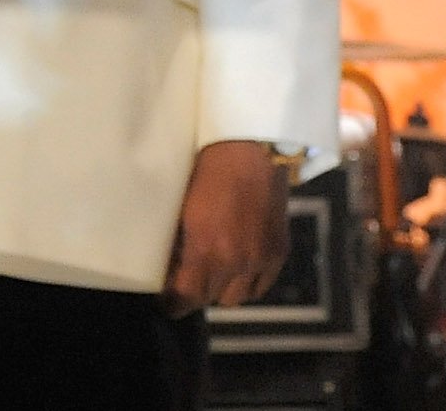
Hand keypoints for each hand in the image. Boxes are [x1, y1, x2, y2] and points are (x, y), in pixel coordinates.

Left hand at [164, 139, 289, 312]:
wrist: (255, 144)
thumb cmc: (211, 166)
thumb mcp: (183, 205)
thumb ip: (178, 241)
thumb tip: (169, 265)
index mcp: (206, 249)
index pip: (185, 299)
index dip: (172, 301)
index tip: (167, 296)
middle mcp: (235, 261)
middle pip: (209, 300)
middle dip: (196, 291)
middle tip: (189, 275)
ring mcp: (260, 258)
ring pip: (236, 298)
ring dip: (223, 288)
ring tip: (215, 269)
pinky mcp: (278, 251)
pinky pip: (260, 286)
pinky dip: (248, 281)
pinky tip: (239, 265)